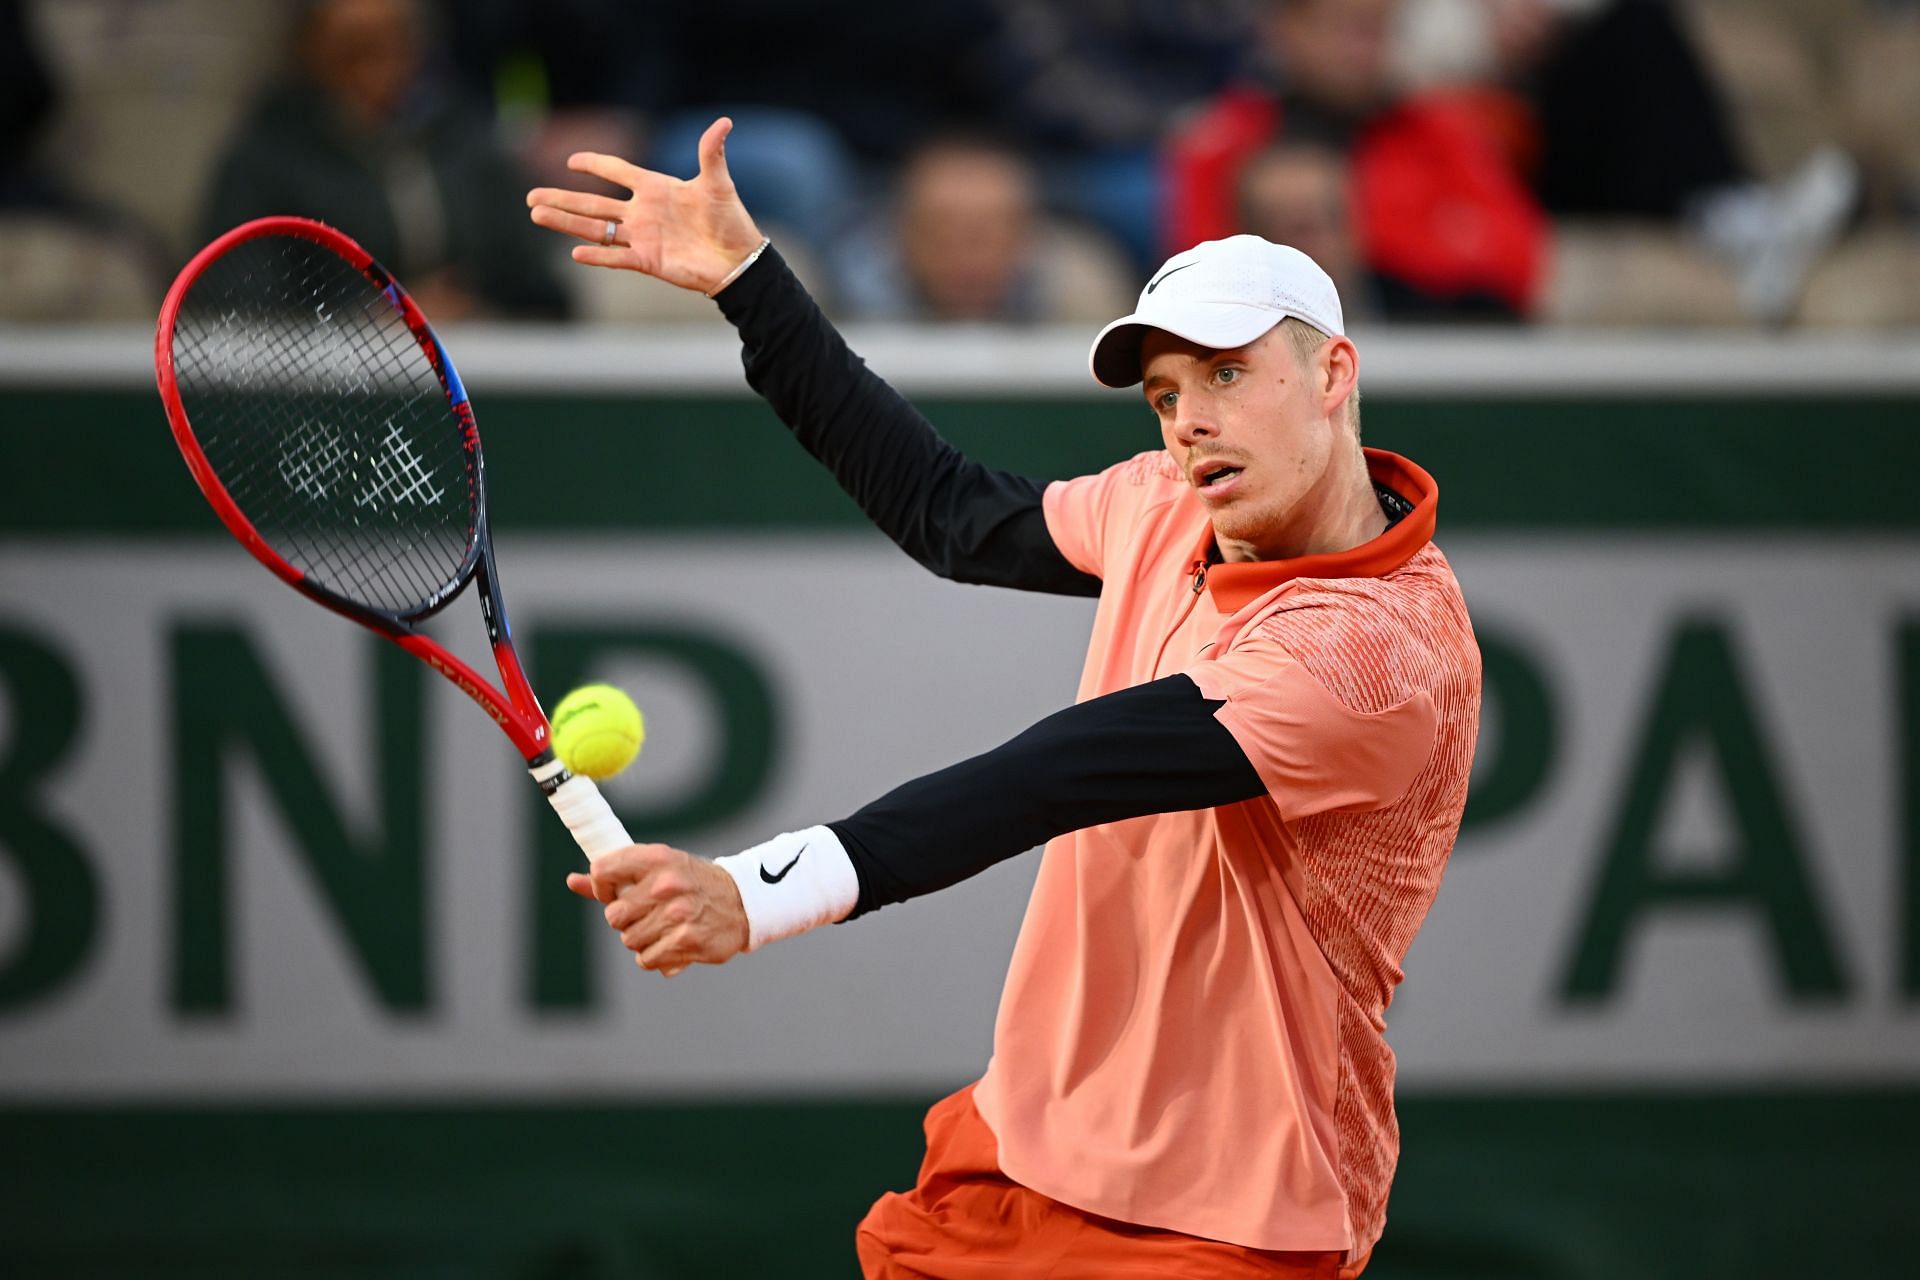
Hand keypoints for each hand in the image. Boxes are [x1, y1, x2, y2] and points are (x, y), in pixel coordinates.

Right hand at [526, 116, 765, 294]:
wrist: (738, 260)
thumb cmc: (730, 220)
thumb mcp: (719, 183)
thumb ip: (711, 153)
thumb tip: (724, 122)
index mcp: (656, 188)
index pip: (617, 171)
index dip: (595, 164)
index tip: (570, 161)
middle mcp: (643, 212)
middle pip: (594, 203)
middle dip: (562, 198)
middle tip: (530, 196)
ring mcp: (643, 237)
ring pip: (596, 228)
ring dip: (567, 222)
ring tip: (537, 214)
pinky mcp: (648, 261)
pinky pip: (617, 257)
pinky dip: (598, 256)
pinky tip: (575, 252)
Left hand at [566, 843, 751, 976]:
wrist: (743, 902)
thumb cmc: (692, 883)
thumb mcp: (659, 869)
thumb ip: (615, 877)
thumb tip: (572, 881)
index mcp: (657, 858)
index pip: (602, 870)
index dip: (601, 886)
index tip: (615, 892)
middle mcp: (667, 883)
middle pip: (613, 915)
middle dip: (626, 919)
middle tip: (648, 913)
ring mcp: (678, 914)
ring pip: (629, 940)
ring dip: (643, 939)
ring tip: (665, 928)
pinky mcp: (687, 941)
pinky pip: (647, 959)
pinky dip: (656, 956)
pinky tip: (674, 943)